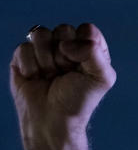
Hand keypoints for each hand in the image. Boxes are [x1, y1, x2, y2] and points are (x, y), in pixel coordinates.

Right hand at [10, 23, 115, 148]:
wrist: (52, 120)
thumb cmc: (79, 100)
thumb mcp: (101, 78)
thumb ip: (94, 52)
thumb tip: (66, 43)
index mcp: (90, 48)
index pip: (87, 30)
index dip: (83, 47)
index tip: (83, 67)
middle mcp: (68, 45)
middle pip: (63, 29)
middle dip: (64, 56)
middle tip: (66, 74)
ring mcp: (44, 49)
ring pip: (40, 34)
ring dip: (46, 60)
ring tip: (51, 76)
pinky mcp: (23, 56)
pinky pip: (23, 47)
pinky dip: (30, 66)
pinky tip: (35, 78)